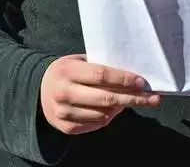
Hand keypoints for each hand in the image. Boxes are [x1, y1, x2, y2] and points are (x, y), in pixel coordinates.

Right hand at [39, 55, 160, 135]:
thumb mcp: (77, 62)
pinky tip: (114, 110)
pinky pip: (96, 124)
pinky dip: (108, 117)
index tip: (142, 82)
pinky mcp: (66, 127)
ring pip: (103, 113)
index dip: (124, 79)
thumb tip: (130, 77)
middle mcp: (64, 92)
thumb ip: (99, 68)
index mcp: (67, 71)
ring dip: (121, 108)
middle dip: (133, 98)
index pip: (102, 75)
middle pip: (106, 98)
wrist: (37, 90)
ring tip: (131, 101)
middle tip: (152, 98)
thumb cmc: (66, 72)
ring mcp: (64, 112)